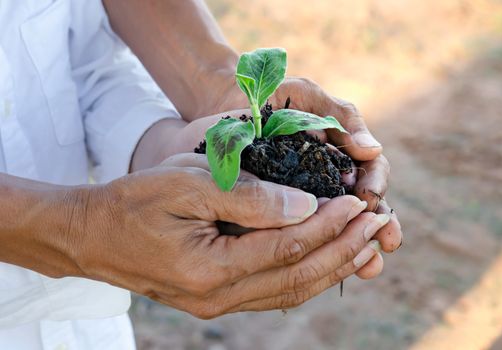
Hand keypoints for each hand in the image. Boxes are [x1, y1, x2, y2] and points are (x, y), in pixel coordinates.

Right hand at [71, 154, 389, 317]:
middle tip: (379, 224)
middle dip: (344, 250)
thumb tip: (305, 205)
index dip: (329, 226)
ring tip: (365, 242)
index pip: (287, 249)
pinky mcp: (217, 299)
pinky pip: (273, 292)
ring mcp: (218, 304)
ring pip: (291, 291)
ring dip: (333, 265)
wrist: (94, 234)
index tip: (359, 203)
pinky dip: (306, 275)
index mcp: (210, 269)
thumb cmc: (135, 201)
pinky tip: (327, 258)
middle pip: (299, 278)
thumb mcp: (187, 185)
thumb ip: (248, 198)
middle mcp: (218, 297)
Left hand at [212, 77, 402, 252]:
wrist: (231, 105)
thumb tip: (372, 151)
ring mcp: (308, 198)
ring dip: (357, 247)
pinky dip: (320, 250)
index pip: (371, 174)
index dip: (376, 188)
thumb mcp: (309, 97)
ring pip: (339, 226)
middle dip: (377, 226)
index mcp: (343, 155)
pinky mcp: (282, 211)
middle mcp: (331, 180)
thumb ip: (341, 118)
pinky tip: (331, 269)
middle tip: (388, 241)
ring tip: (370, 266)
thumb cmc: (274, 96)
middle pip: (363, 207)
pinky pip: (305, 233)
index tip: (370, 198)